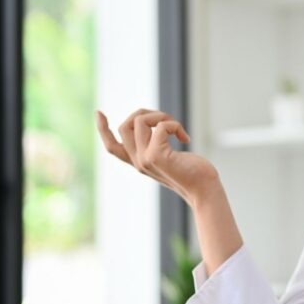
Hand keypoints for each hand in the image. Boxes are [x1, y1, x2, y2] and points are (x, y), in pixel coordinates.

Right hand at [95, 109, 219, 204]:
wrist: (205, 191)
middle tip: (168, 120)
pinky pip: (161, 126)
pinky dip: (175, 125)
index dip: (103, 129)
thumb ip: (157, 144)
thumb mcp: (168, 156)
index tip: (99, 112)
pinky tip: (185, 138)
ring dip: (161, 116)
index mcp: (139, 162)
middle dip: (146, 113)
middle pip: (124, 126)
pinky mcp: (157, 156)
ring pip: (139, 121)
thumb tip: (156, 121)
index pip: (112, 147)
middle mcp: (138, 162)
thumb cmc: (193, 173)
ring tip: (177, 129)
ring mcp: (145, 159)